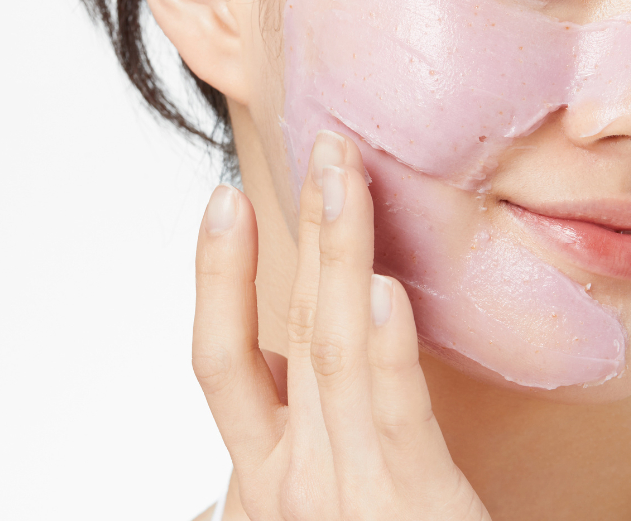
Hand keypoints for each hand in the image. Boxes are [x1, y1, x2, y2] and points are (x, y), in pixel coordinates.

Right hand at [192, 130, 491, 519]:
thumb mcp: (326, 499)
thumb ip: (316, 435)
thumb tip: (337, 357)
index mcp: (269, 474)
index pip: (222, 360)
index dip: (216, 277)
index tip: (227, 199)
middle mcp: (291, 479)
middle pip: (286, 329)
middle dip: (299, 230)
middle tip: (320, 146)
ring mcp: (344, 494)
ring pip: (331, 347)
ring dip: (337, 251)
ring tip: (344, 173)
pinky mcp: (414, 509)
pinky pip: (392, 417)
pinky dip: (387, 351)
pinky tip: (389, 287)